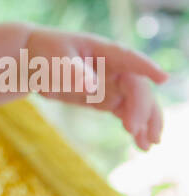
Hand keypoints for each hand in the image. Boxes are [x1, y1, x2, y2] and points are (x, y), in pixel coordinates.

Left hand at [26, 25, 166, 149]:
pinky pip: (127, 113)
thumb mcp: (53, 61)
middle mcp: (113, 67)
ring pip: (138, 102)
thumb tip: (91, 86)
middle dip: (141, 108)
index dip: (146, 67)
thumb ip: (72, 72)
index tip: (163, 78)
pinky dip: (136, 127)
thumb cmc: (43, 54)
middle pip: (136, 87)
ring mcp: (112, 83)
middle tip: (135, 129)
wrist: (32, 62)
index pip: (128, 58)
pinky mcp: (106, 99)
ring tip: (148, 144)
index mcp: (102, 51)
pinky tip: (141, 144)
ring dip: (147, 121)